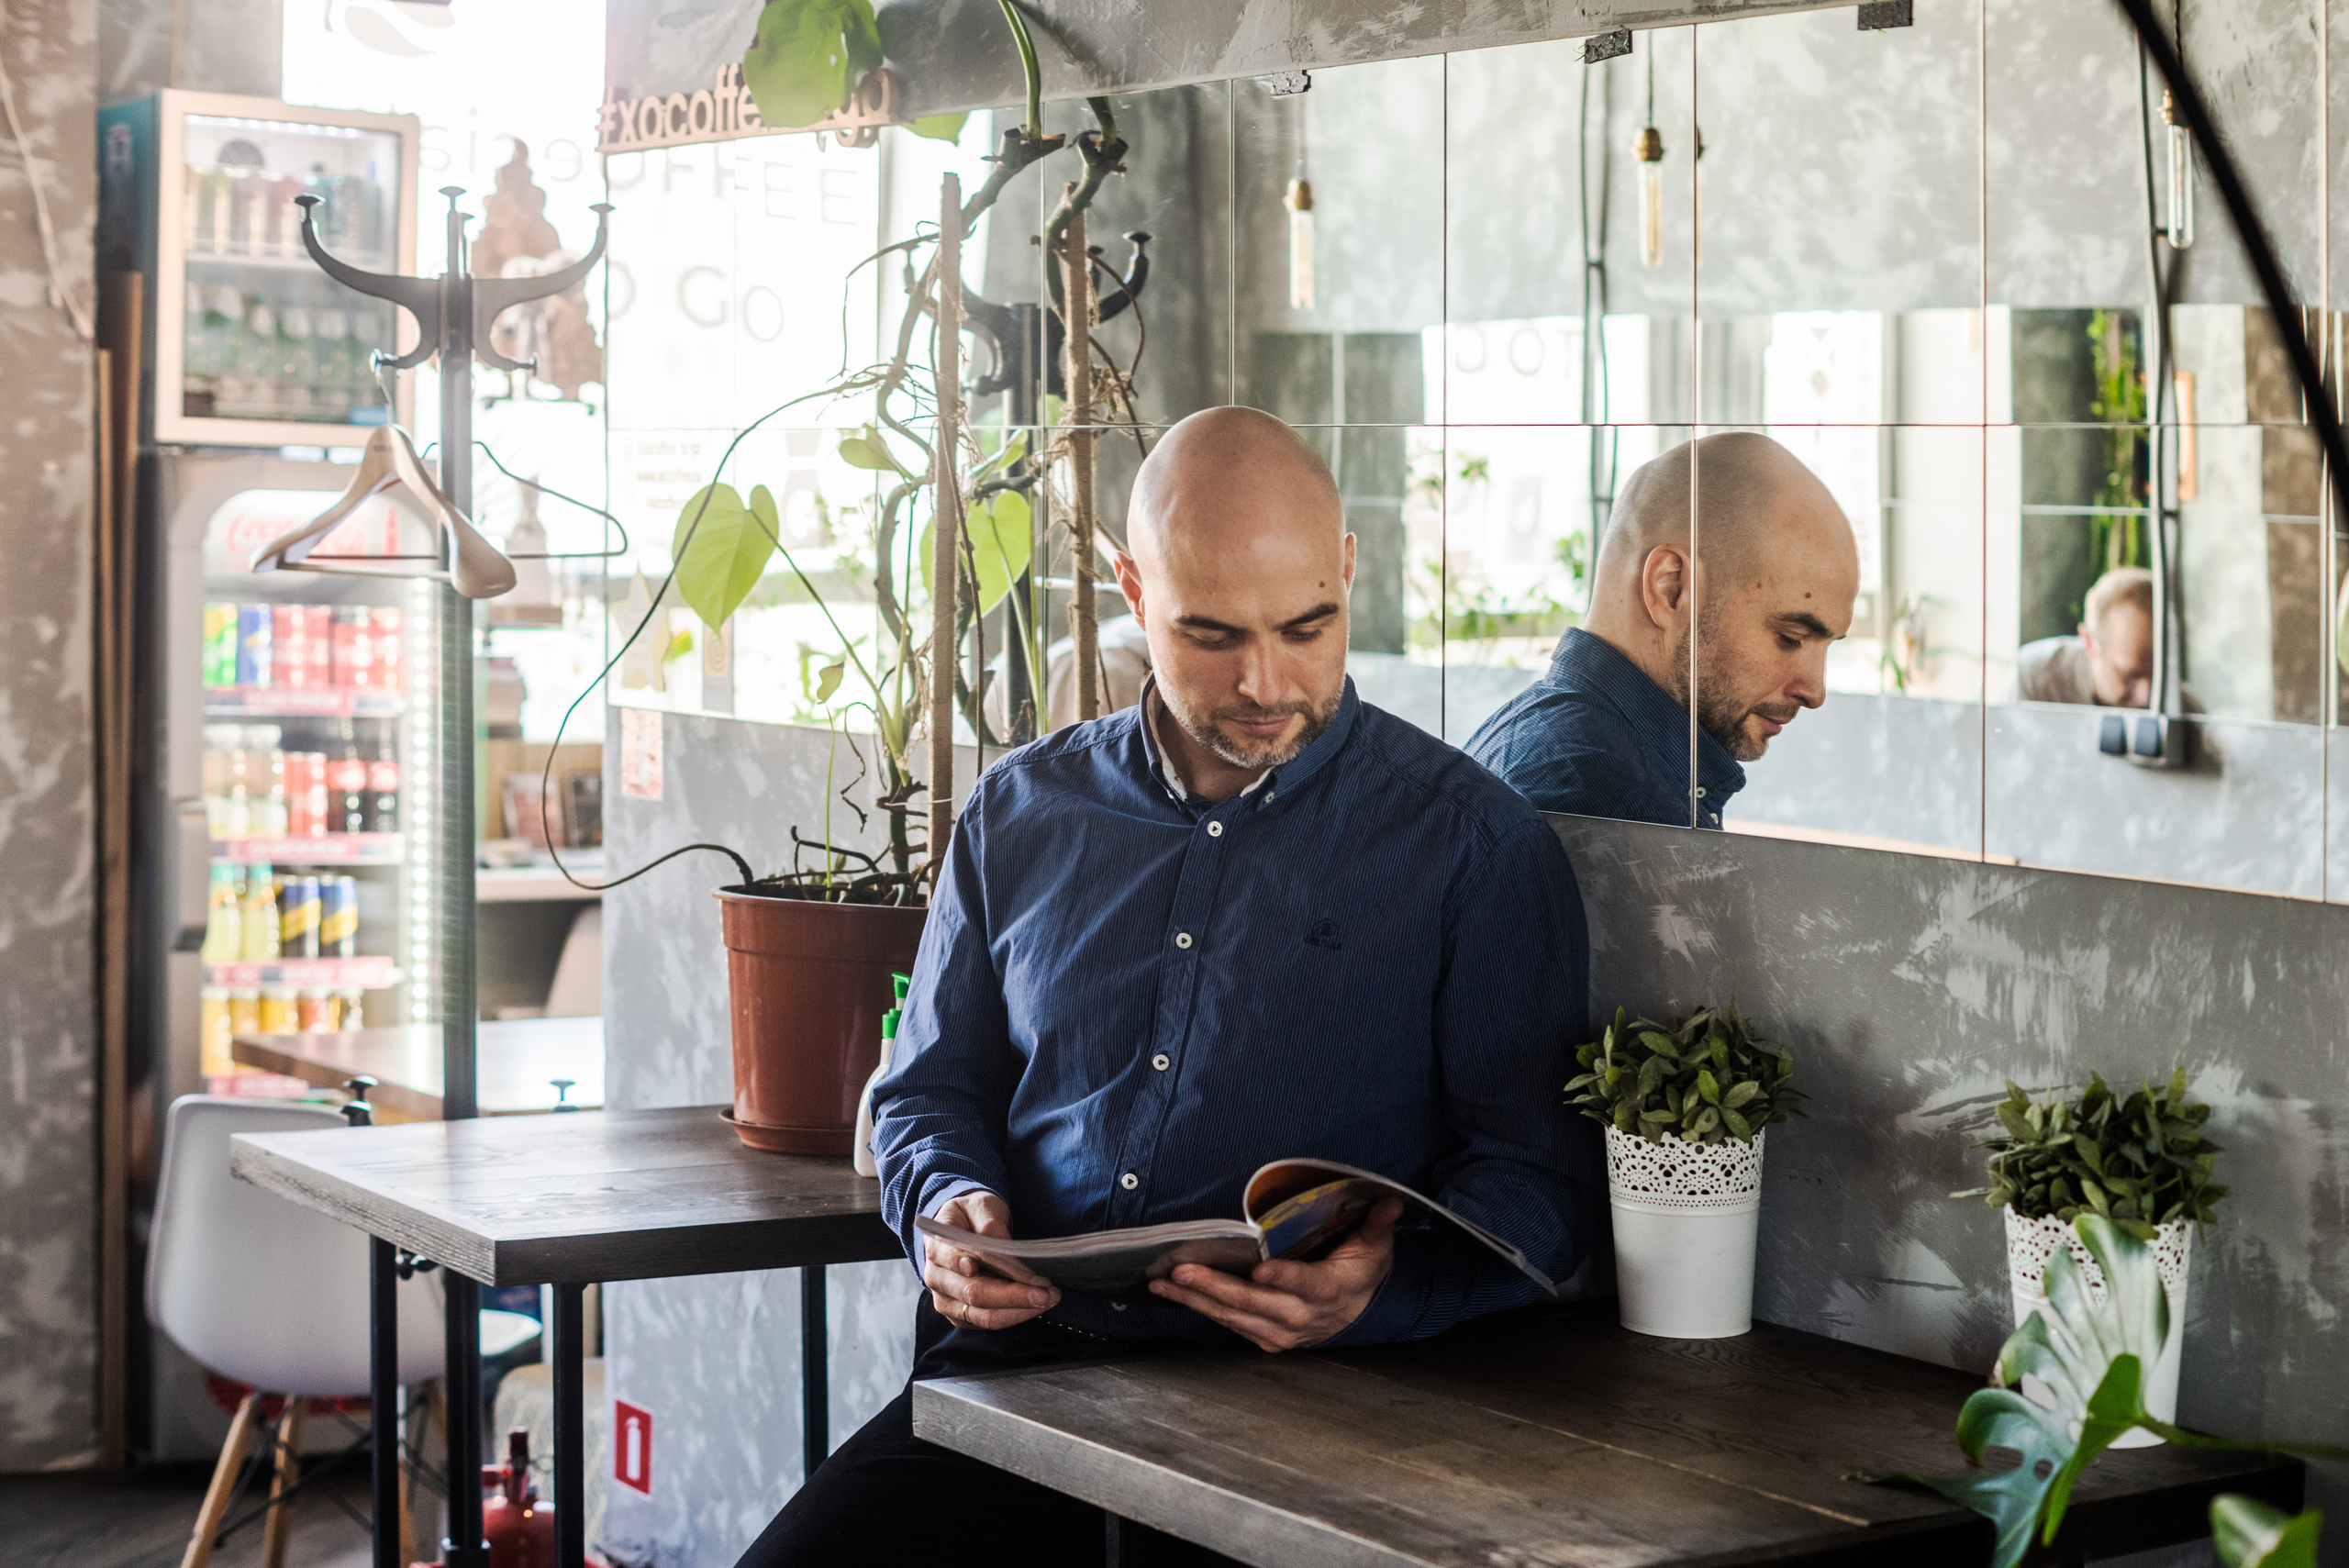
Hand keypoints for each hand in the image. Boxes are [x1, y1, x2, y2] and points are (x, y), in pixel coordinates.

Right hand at [922, 1192, 1060, 1331]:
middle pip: (974, 1294)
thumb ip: (987, 1221)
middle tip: (1045, 1290)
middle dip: (1014, 1295)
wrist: (960, 1229)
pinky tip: (1037, 1304)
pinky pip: (989, 1323)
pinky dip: (1015, 1316)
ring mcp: (947, 1301)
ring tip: (1049, 1297)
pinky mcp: (961, 1316)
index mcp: (936, 1247)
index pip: (956, 1260)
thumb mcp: (979, 1205)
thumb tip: (998, 1241)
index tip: (1010, 1267)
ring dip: (1020, 1310)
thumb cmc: (970, 1216)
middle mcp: (936, 1278)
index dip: (984, 1266)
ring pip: (984, 1316)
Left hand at [1148, 1196, 1402, 1352]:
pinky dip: (1200, 1308)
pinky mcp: (1264, 1338)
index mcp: (1330, 1291)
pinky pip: (1229, 1323)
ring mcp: (1280, 1332)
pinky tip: (1175, 1293)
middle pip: (1255, 1303)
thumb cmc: (1359, 1270)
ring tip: (1162, 1283)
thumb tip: (1390, 1201)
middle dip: (1214, 1287)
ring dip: (1195, 1299)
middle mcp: (1302, 1317)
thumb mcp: (1374, 1246)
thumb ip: (1377, 1224)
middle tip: (1181, 1271)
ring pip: (1234, 1316)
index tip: (1259, 1269)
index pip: (1305, 1284)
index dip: (1284, 1277)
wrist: (1355, 1312)